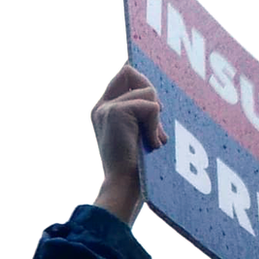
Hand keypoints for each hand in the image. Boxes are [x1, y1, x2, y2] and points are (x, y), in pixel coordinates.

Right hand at [91, 64, 167, 224]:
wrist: (125, 187)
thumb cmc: (137, 167)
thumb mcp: (139, 135)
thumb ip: (142, 114)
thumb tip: (157, 98)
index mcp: (103, 110)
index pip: (122, 76)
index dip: (139, 73)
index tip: (152, 71)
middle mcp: (101, 107)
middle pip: (131, 71)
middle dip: (151, 94)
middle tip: (155, 123)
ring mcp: (106, 108)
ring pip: (147, 91)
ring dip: (156, 119)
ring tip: (151, 141)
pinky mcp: (116, 111)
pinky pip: (150, 106)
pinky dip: (155, 126)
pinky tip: (150, 144)